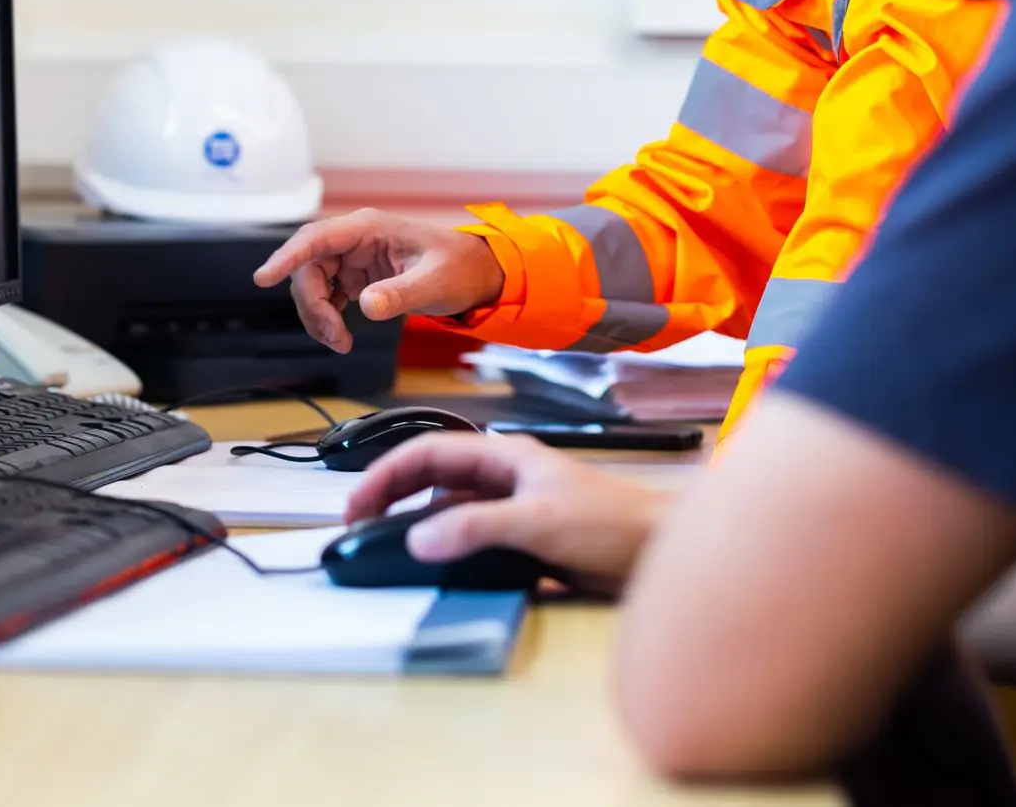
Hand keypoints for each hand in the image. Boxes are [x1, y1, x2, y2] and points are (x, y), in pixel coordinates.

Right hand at [252, 209, 505, 352]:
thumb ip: (400, 294)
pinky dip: (327, 317)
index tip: (264, 277)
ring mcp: (353, 259)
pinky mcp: (356, 277)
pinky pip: (326, 295)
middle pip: (309, 267)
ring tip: (341, 342)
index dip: (288, 257)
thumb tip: (367, 305)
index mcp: (369, 228)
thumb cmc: (458, 267)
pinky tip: (341, 334)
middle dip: (312, 305)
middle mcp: (355, 240)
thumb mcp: (434, 282)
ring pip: (313, 284)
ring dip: (317, 316)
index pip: (317, 238)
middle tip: (334, 337)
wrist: (474, 274)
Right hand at [345, 432, 669, 585]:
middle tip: (359, 526)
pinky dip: (444, 545)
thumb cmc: (612, 524)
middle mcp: (505, 476)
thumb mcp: (539, 522)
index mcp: (506, 456)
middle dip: (392, 494)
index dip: (387, 473)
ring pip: (448, 506)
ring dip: (416, 521)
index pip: (430, 451)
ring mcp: (512, 506)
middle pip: (432, 476)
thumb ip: (478, 527)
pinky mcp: (522, 538)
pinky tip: (432, 565)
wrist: (657, 551)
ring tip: (386, 546)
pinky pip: (469, 535)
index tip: (358, 504)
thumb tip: (420, 538)